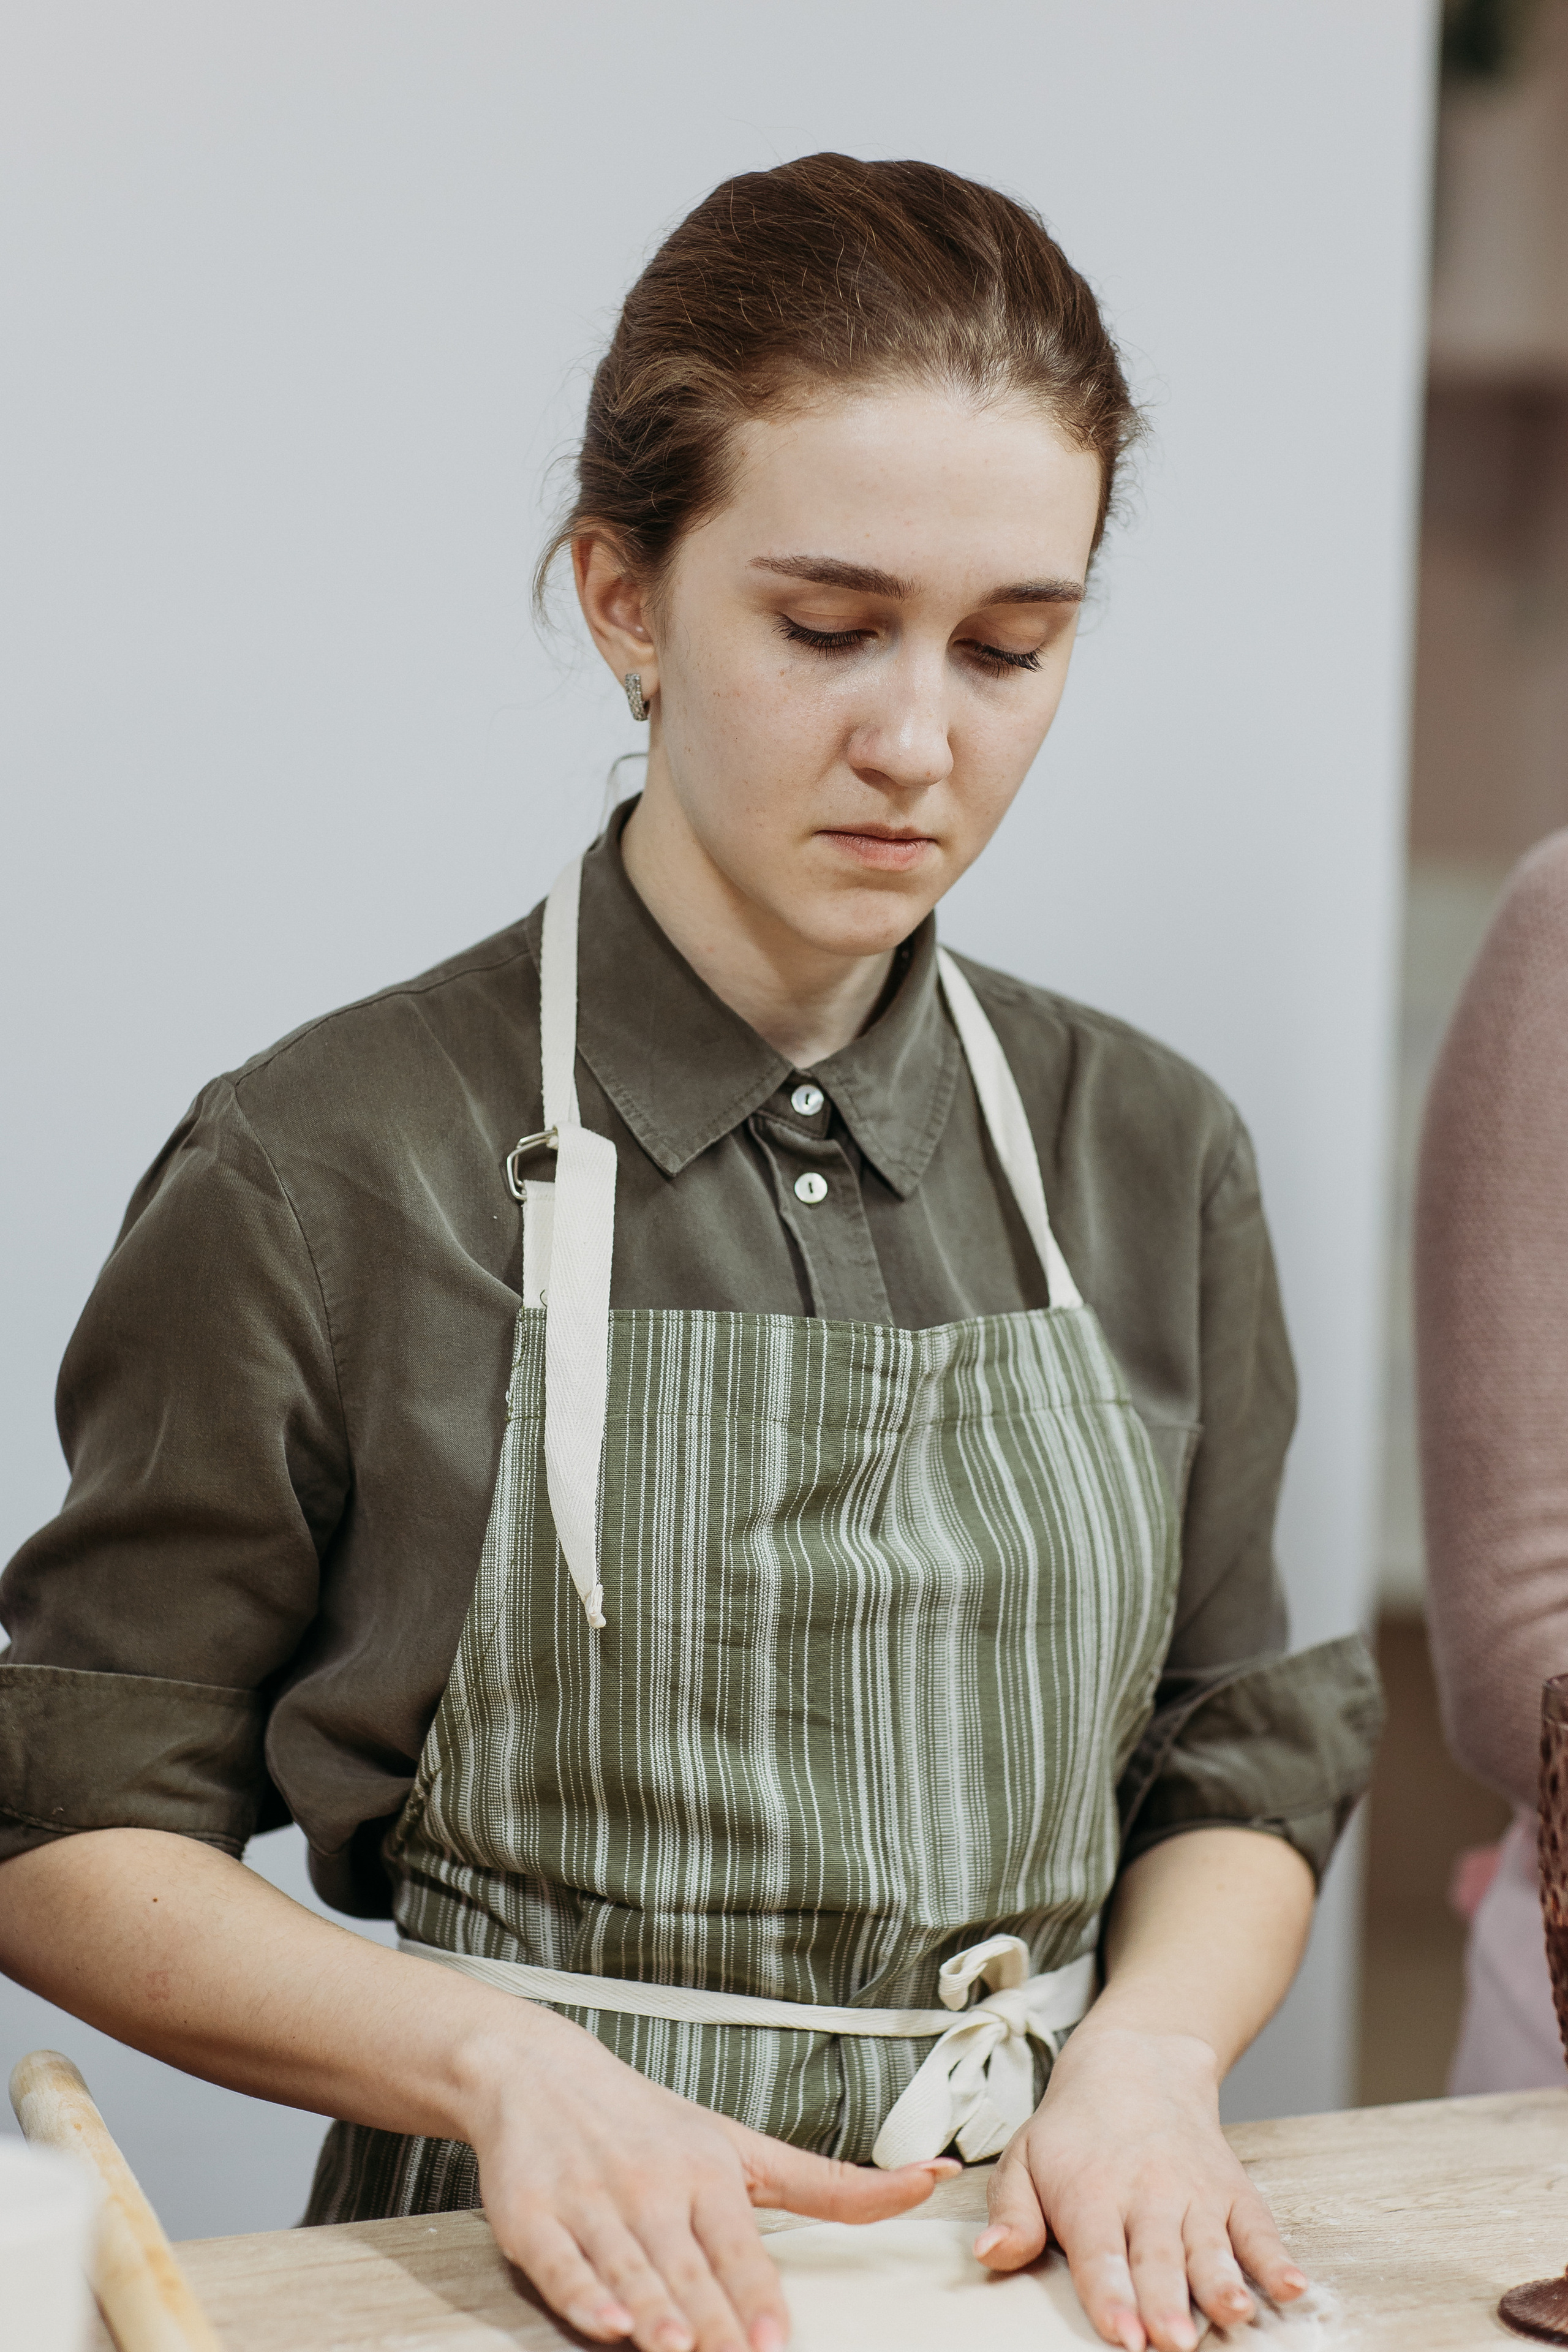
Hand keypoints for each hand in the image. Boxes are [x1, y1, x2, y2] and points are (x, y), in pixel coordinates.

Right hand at [463, 2004, 956, 2351]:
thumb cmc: (650, 2121)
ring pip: (628, 2269)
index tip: (772, 2341)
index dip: (754, 2298)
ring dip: (653, 2311)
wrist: (538, 2071)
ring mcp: (590, 2202)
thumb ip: (830, 2184)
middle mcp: (652, 2185)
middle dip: (711, 2320)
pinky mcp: (531, 2216)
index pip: (738, 2248)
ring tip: (675, 2347)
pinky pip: (558, 2263)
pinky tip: (603, 2318)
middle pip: (687, 2269)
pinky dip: (580, 2292)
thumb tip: (932, 2179)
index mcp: (706, 2172)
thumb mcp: (742, 2148)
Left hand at [972, 2025, 1306, 2351]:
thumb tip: (989, 2253)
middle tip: (1173, 2343)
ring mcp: (1196, 2193)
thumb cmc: (1073, 2130)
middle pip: (1158, 2258)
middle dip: (1166, 2303)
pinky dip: (1277, 2257)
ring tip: (1233, 2314)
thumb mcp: (1025, 2160)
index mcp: (1091, 2193)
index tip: (1121, 2334)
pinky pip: (1259, 2226)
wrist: (1136, 2063)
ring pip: (1210, 2245)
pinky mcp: (1233, 2190)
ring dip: (1222, 2283)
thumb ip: (1012, 2213)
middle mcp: (1147, 2195)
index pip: (1099, 2253)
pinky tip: (1293, 2287)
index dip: (1111, 2295)